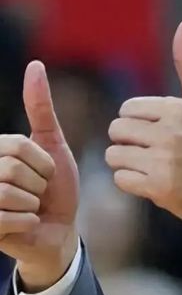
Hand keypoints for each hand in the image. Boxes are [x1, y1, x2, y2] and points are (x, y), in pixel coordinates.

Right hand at [0, 62, 79, 291]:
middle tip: (38, 193)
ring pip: (11, 194)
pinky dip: (29, 222)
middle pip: (12, 170)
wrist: (58, 229)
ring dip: (33, 204)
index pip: (19, 147)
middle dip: (38, 184)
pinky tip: (26, 225)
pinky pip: (12, 219)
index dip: (43, 162)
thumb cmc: (56, 186)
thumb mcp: (52, 144)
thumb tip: (35, 64)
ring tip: (30, 208)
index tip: (44, 172)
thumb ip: (40, 108)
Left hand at [106, 18, 181, 231]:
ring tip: (154, 165)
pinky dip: (134, 183)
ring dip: (130, 162)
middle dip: (131, 140)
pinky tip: (156, 181)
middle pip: (116, 130)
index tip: (160, 130)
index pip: (128, 109)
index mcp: (178, 108)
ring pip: (114, 155)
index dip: (140, 121)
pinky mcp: (158, 188)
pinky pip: (120, 180)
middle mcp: (168, 132)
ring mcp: (162, 161)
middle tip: (154, 149)